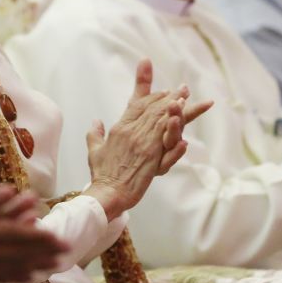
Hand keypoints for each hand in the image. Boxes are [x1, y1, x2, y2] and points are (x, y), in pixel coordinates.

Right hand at [0, 158, 69, 282]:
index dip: (39, 237)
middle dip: (43, 251)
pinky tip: (26, 277)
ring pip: (10, 268)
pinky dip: (13, 277)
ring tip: (53, 265)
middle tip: (66, 250)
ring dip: (34, 265)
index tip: (59, 237)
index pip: (14, 235)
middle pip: (18, 253)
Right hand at [82, 59, 211, 220]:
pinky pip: (166, 139)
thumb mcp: (94, 150)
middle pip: (153, 109)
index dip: (153, 96)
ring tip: (187, 98)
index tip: (165, 91)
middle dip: (170, 97)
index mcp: (119, 129)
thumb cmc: (101, 174)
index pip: (138, 105)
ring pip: (161, 120)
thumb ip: (95, 133)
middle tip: (184, 89)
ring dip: (175, 108)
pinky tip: (181, 121)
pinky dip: (174, 129)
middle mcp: (131, 132)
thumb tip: (95, 121)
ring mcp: (142, 143)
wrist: (107, 193)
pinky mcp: (152, 157)